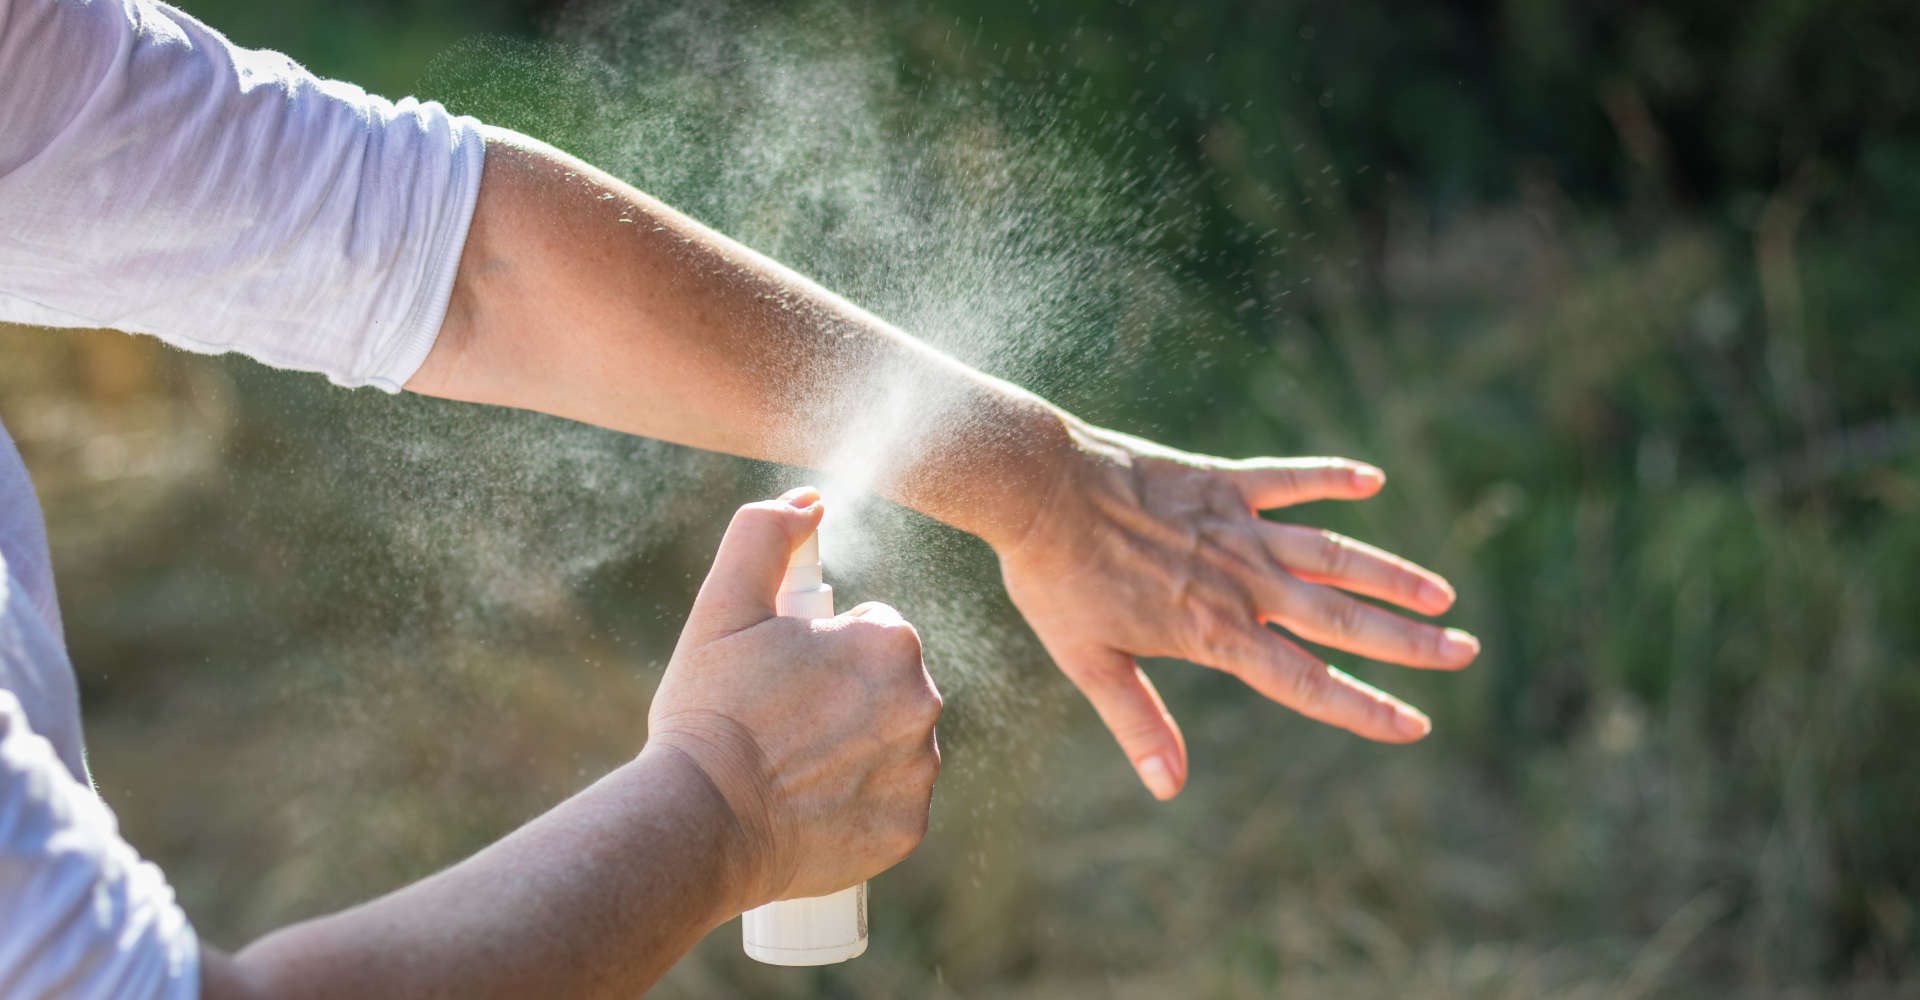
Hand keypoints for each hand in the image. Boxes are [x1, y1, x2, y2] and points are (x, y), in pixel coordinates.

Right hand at [647, 488, 941, 911]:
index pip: (872, 631)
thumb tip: (809, 501)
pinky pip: (891, 804)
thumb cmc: (711, 709)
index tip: (782, 676)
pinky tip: (812, 806)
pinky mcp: (906, 829)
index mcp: (890, 641)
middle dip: (844, 698)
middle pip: (888, 688)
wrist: (702, 820)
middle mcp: (923, 703)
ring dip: (857, 749)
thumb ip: (765, 534)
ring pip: (894, 745)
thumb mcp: (723, 605)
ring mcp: (918, 772)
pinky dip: (860, 805)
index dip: (822, 650)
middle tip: (782, 723)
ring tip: (793, 766)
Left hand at [999, 422, 1477, 800]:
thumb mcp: (1089, 661)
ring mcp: (1238, 527)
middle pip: (1343, 618)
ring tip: (1443, 592)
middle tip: (1465, 652)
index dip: (1365, 707)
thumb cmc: (1056, 578)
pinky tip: (1373, 478)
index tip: (1416, 723)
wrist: (1037, 487)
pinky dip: (1331, 477)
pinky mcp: (1223, 481)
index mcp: (1215, 632)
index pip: (1307, 681)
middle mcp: (1242, 582)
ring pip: (1334, 553)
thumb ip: (1137, 722)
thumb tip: (1169, 788)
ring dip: (1391, 572)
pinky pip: (1289, 479)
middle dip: (1409, 641)